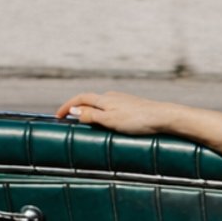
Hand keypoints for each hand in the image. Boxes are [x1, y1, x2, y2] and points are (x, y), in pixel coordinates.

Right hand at [55, 90, 182, 136]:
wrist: (163, 117)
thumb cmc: (137, 120)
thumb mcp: (110, 120)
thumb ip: (92, 116)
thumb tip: (75, 111)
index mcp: (104, 99)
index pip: (80, 98)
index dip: (67, 106)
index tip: (58, 116)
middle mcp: (112, 96)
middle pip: (90, 100)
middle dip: (77, 108)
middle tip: (69, 120)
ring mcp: (123, 101)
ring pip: (101, 104)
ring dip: (90, 112)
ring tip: (86, 124)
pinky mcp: (132, 106)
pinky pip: (111, 109)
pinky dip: (102, 114)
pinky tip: (107, 123)